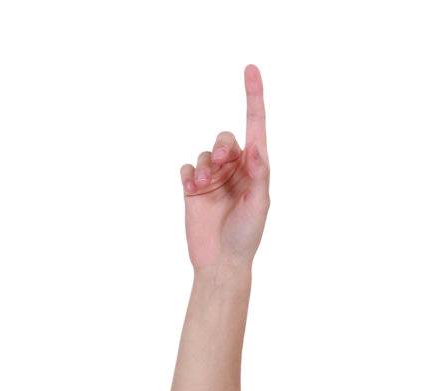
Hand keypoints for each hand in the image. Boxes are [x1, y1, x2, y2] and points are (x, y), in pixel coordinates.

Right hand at [180, 63, 270, 273]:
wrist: (221, 263)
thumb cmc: (246, 237)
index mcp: (255, 170)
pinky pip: (186, 166)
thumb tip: (256, 147)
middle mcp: (234, 170)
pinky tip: (193, 189)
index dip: (253, 97)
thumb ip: (259, 174)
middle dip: (221, 147)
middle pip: (225, 138)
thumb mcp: (260, 205)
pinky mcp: (192, 188)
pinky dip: (189, 174)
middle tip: (222, 164)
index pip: (255, 127)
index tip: (251, 69)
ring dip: (204, 166)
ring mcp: (213, 178)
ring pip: (204, 153)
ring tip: (205, 187)